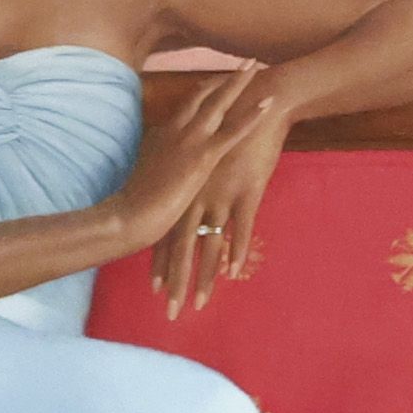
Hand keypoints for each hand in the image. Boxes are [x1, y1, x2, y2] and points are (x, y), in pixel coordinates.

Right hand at [108, 64, 264, 285]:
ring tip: (255, 65)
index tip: (218, 80)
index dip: (204, 90)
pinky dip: (252, 116)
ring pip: (218, 104)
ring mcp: (189, 141)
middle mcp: (175, 130)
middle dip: (224, 78)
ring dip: (238, 83)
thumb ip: (155, 161)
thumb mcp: (144, 175)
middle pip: (202, 96)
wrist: (129, 215)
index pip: (186, 105)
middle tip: (244, 63)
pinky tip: (267, 103)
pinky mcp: (203, 157)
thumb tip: (158, 160)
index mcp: (161, 134)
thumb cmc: (134, 202)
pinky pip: (233, 132)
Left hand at [148, 95, 288, 322]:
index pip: (166, 233)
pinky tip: (234, 274)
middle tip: (169, 310)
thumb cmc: (230, 128)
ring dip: (205, 276)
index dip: (159, 262)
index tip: (152, 289)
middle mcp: (197, 196)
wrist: (259, 103)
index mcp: (185, 189)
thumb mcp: (202, 156)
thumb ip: (193, 180)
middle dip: (175, 280)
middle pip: (181, 246)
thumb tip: (186, 200)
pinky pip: (240, 227)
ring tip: (201, 303)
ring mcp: (220, 195)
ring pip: (208, 244)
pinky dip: (236, 251)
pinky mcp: (246, 191)